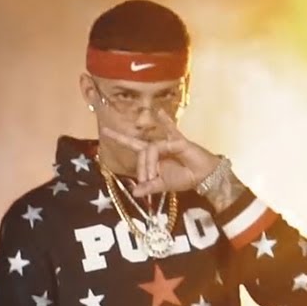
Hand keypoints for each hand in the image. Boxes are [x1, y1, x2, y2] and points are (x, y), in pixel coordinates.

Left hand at [102, 109, 221, 195]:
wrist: (202, 177)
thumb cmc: (183, 178)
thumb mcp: (163, 185)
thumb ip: (149, 188)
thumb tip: (134, 193)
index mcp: (152, 155)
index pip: (132, 144)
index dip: (118, 137)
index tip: (103, 130)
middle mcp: (157, 147)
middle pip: (141, 151)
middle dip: (141, 167)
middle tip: (146, 181)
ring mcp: (168, 143)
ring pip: (151, 149)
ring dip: (150, 165)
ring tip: (154, 177)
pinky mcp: (179, 142)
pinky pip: (171, 131)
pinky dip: (165, 121)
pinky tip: (159, 112)